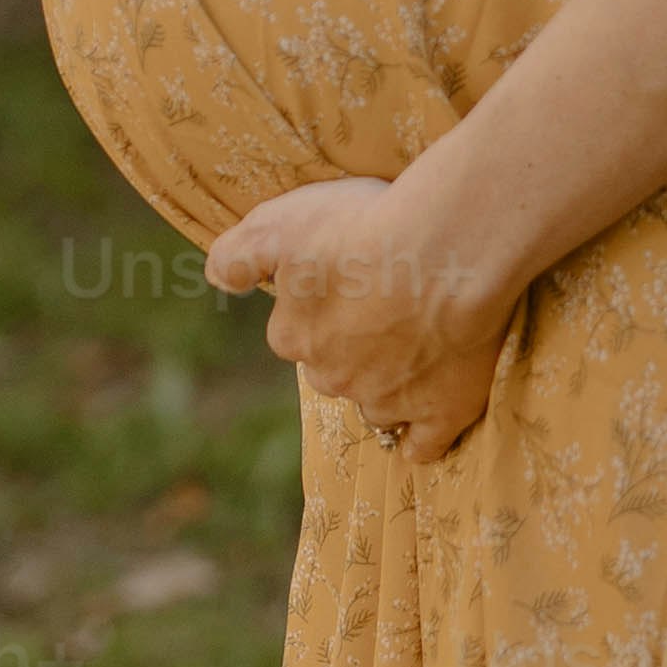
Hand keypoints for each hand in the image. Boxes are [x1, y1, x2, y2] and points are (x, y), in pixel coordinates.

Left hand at [205, 175, 506, 459]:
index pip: (295, 331)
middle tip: (387, 306)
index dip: (319, 306)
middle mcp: (334, 376)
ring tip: (417, 350)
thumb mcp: (281, 222)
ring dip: (387, 387)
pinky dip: (422, 438)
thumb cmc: (364, 229)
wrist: (448, 250)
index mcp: (295, 335)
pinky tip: (426, 422)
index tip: (346, 281)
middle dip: (352, 349)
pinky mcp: (441, 412)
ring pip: (376, 405)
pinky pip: (423, 444)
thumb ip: (238, 254)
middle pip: (334, 370)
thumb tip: (218, 280)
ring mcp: (388, 399)